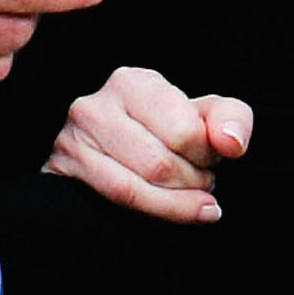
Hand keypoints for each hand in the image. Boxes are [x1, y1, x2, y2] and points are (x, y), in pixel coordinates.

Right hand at [42, 65, 253, 224]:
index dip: (206, 155)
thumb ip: (231, 118)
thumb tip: (231, 142)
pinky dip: (159, 211)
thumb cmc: (168, 128)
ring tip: (193, 196)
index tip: (210, 158)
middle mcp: (95, 106)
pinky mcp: (62, 171)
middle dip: (192, 181)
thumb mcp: (205, 114)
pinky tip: (183, 211)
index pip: (183, 131)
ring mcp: (72, 140)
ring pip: (133, 188)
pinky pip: (115, 200)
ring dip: (176, 201)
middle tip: (202, 180)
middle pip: (159, 164)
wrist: (121, 146)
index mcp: (132, 82)